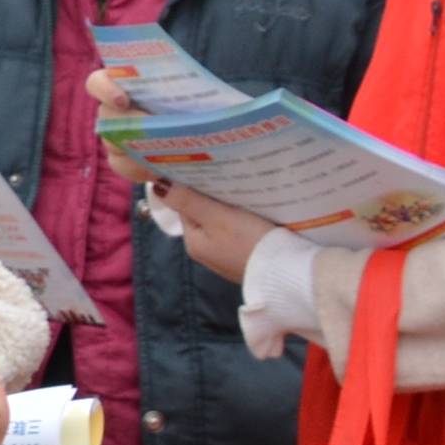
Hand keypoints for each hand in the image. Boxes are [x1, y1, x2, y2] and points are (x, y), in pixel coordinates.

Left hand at [149, 181, 271, 284]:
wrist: (287, 272)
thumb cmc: (249, 242)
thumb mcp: (217, 217)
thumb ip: (189, 202)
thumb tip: (157, 186)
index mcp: (194, 243)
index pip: (186, 208)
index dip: (195, 189)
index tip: (207, 172)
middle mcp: (206, 252)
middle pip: (205, 216)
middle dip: (214, 198)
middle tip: (228, 178)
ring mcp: (226, 256)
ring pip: (223, 223)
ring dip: (231, 208)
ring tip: (244, 190)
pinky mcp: (246, 257)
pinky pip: (240, 232)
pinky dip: (245, 220)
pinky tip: (257, 210)